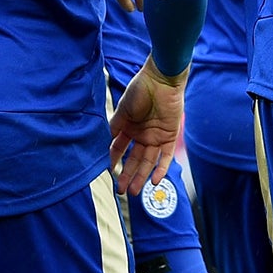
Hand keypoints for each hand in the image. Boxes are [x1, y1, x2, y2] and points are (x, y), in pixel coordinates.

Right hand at [108, 62, 186, 193]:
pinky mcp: (169, 137)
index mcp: (129, 127)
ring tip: (134, 192)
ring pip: (148, 162)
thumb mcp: (122, 111)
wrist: (161, 80)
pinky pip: (165, 157)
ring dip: (141, 177)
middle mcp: (142, 134)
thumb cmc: (139, 91)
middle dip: (127, 175)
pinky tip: (154, 181)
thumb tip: (102, 144)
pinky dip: (160, 169)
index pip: (119, 149)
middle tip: (121, 191)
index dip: (113, 161)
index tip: (107, 173)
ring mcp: (156, 137)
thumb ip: (114, 127)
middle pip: (134, 159)